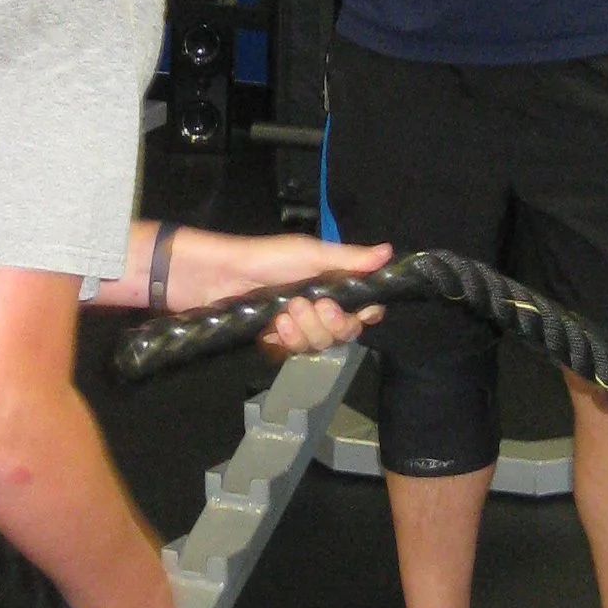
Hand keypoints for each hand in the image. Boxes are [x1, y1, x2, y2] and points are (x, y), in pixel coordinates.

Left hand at [167, 231, 392, 351]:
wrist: (217, 277)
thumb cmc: (265, 259)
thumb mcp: (308, 253)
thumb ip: (348, 260)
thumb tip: (390, 252)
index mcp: (331, 287)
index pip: (362, 312)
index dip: (364, 316)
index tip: (360, 311)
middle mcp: (318, 310)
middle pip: (343, 334)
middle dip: (330, 323)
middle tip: (309, 304)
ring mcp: (296, 328)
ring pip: (320, 345)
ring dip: (306, 330)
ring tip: (286, 311)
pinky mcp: (275, 343)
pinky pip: (293, 355)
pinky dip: (286, 341)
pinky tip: (274, 328)